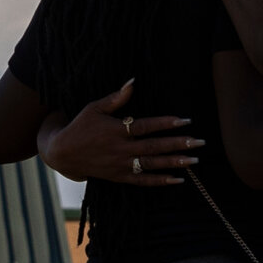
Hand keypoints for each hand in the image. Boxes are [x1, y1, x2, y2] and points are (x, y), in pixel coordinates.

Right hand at [39, 79, 202, 187]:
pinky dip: (160, 181)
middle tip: (199, 143)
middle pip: (154, 147)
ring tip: (194, 161)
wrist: (63, 153)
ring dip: (174, 163)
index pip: (146, 126)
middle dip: (178, 144)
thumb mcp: (95, 108)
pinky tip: (178, 180)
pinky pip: (143, 181)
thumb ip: (116, 97)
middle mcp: (121, 149)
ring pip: (152, 165)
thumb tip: (134, 81)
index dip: (166, 123)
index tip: (186, 121)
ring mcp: (121, 165)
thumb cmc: (80, 126)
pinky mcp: (119, 177)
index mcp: (116, 130)